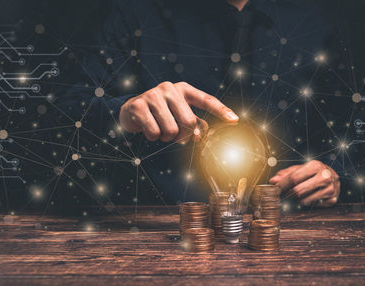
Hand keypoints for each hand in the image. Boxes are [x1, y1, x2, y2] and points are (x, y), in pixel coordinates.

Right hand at [120, 81, 238, 142]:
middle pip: (188, 122)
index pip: (206, 100)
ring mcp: (153, 95)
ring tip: (159, 128)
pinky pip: (154, 133)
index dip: (221, 111)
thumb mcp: (178, 114)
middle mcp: (170, 88)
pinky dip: (152, 137)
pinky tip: (146, 128)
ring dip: (165, 137)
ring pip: (171, 130)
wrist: (130, 111)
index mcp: (184, 89)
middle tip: (173, 134)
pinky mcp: (139, 105)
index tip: (235, 120)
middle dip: (182, 135)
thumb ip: (194, 123)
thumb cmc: (160, 114)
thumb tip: (201, 135)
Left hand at [269, 160, 339, 206]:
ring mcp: (331, 189)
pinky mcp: (333, 200)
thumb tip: (273, 181)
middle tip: (283, 195)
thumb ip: (286, 174)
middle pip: (298, 191)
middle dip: (287, 194)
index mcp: (316, 165)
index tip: (275, 189)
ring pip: (305, 201)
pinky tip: (309, 197)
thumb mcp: (301, 168)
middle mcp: (325, 176)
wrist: (333, 176)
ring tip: (297, 195)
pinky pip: (313, 206)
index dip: (282, 185)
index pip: (294, 178)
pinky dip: (308, 203)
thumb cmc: (313, 172)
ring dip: (297, 200)